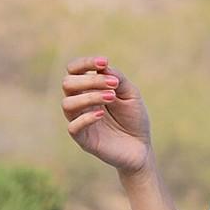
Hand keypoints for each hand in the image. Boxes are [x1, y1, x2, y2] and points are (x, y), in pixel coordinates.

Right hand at [61, 55, 152, 175]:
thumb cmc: (134, 118)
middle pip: (67, 83)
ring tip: (111, 97)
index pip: (74, 70)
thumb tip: (103, 66)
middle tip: (113, 85)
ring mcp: (80, 121)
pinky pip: (73, 127)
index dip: (85, 63)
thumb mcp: (131, 94)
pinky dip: (86, 118)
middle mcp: (80, 103)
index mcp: (89, 89)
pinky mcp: (83, 139)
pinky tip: (102, 114)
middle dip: (90, 80)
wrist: (141, 147)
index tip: (104, 62)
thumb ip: (117, 79)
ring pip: (68, 103)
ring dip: (90, 96)